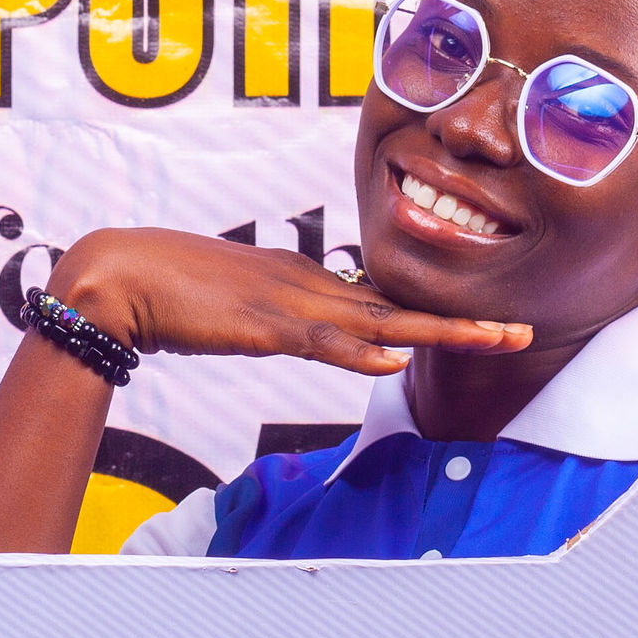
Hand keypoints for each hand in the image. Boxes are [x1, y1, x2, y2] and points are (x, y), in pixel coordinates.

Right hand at [50, 228, 533, 374]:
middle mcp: (306, 285)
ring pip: (381, 322)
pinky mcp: (261, 326)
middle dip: (463, 322)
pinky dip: (358, 352)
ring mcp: (287, 303)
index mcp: (300, 279)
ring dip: (443, 332)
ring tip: (499, 339)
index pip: (378, 301)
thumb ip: (278, 322)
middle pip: (398, 308)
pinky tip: (392, 362)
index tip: (479, 325)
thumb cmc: (162, 289)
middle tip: (522, 331)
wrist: (114, 275)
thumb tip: (319, 340)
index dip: (431, 315)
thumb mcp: (235, 306)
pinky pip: (320, 342)